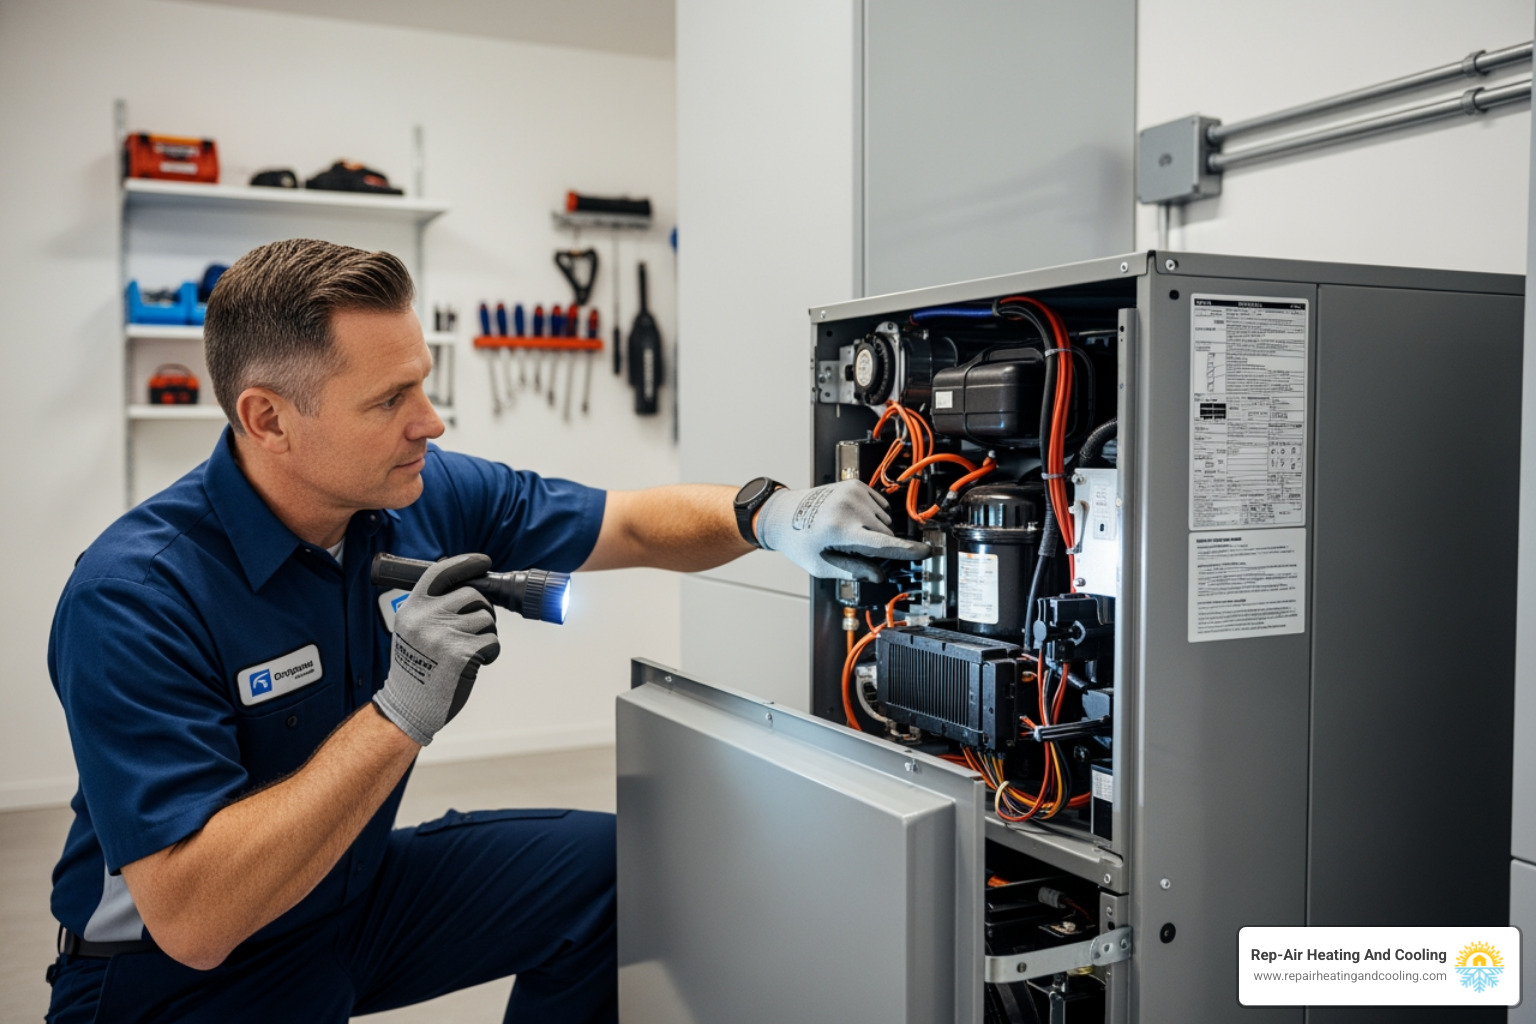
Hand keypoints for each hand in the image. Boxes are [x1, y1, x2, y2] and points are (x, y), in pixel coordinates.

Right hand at [373, 553, 500, 745]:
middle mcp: (425, 618)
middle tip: (473, 629)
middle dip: (481, 610)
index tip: (483, 562)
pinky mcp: (462, 654)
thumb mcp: (412, 629)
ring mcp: (443, 635)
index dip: (466, 563)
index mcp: (411, 609)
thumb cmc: (415, 669)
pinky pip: (492, 641)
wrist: (408, 705)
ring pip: (486, 618)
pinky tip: (472, 663)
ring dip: (486, 633)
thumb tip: (469, 586)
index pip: (440, 572)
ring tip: (467, 650)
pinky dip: (490, 652)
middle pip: (473, 595)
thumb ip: (433, 607)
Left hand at [754, 480, 930, 581]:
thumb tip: (879, 575)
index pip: (883, 543)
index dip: (907, 550)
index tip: (926, 552)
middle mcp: (849, 508)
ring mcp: (853, 493)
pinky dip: (872, 516)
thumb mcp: (823, 566)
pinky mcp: (855, 485)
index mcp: (840, 530)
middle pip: (885, 534)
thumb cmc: (800, 542)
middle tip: (849, 547)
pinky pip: (880, 506)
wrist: (784, 514)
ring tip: (846, 532)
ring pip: (884, 520)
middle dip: (875, 545)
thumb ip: (854, 571)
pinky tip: (852, 520)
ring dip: (873, 530)